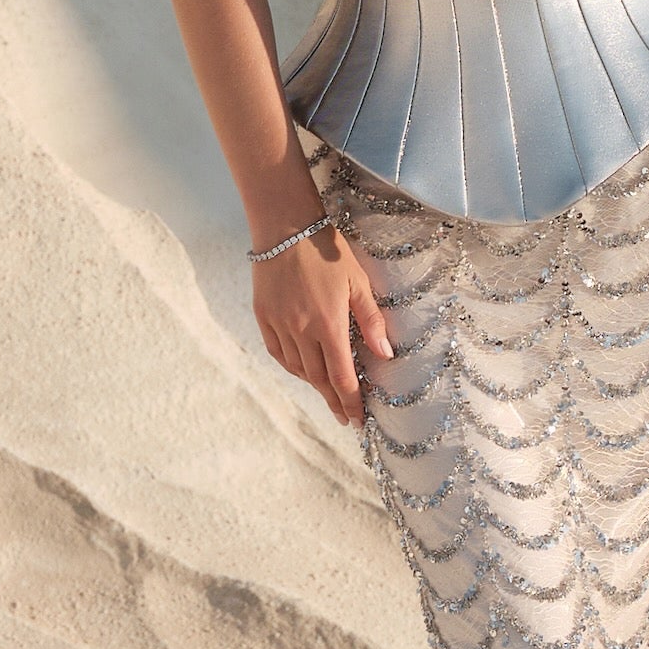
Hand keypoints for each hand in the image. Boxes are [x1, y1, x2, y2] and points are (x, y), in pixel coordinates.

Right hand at [252, 229, 391, 424]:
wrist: (285, 227)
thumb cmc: (328, 251)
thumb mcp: (358, 282)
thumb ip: (371, 321)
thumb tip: (385, 355)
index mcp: (328, 324)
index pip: (341, 376)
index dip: (350, 402)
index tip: (356, 420)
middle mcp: (301, 330)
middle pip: (318, 378)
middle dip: (333, 400)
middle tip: (342, 416)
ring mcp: (279, 325)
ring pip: (297, 368)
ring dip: (313, 384)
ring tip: (327, 392)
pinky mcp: (263, 316)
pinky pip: (278, 352)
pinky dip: (291, 366)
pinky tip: (301, 369)